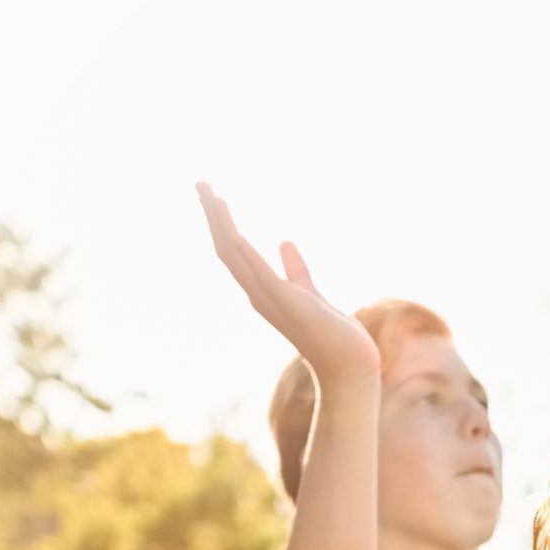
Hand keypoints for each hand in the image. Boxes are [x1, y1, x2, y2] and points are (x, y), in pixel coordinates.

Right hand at [198, 182, 375, 379]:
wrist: (349, 367)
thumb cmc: (332, 336)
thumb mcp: (310, 293)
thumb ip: (296, 271)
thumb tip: (283, 242)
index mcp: (262, 290)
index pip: (233, 251)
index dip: (221, 223)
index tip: (214, 196)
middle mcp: (258, 294)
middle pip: (225, 248)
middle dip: (213, 215)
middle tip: (200, 182)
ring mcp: (270, 298)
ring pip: (235, 254)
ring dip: (221, 223)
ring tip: (211, 193)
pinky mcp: (288, 302)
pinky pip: (259, 272)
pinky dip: (245, 250)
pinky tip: (235, 229)